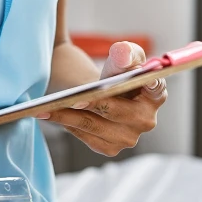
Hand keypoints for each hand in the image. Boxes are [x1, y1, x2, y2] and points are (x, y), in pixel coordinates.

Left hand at [41, 41, 165, 156]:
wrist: (103, 95)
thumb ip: (124, 53)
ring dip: (69, 116)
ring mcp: (129, 138)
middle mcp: (147, 120)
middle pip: (117, 111)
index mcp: (156, 94)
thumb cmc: (116, 73)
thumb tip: (123, 52)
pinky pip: (86, 136)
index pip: (156, 86)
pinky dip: (67, 124)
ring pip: (95, 125)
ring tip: (45, 108)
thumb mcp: (120, 58)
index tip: (137, 77)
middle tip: (70, 99)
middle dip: (93, 104)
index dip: (148, 82)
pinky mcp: (111, 148)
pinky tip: (50, 115)